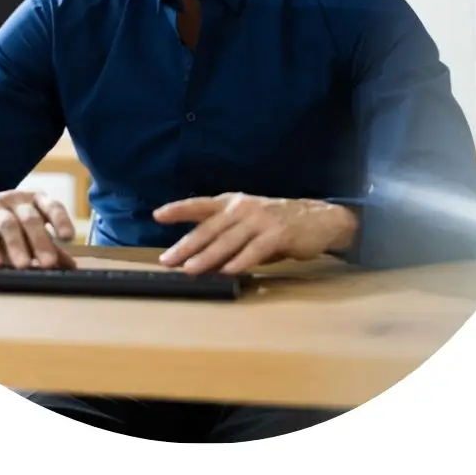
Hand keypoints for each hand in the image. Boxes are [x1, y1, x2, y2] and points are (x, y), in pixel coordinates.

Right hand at [0, 190, 76, 269]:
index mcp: (35, 200)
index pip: (52, 206)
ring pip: (8, 225)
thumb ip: (48, 244)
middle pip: (30, 218)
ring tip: (23, 266)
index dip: (61, 220)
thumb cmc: (6, 220)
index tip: (68, 237)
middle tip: (49, 263)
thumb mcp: (28, 228)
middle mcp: (16, 200)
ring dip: (16, 245)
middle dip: (40, 241)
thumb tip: (71, 266)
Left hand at [154, 194, 357, 274]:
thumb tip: (199, 258)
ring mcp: (260, 220)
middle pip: (209, 228)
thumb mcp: (247, 223)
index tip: (157, 214)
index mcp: (232, 202)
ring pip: (227, 240)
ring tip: (190, 269)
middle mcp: (243, 208)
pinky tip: (228, 272)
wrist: (317, 219)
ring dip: (207, 257)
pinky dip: (240, 262)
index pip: (200, 205)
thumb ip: (225, 237)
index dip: (178, 209)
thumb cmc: (276, 223)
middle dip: (186, 245)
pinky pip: (254, 250)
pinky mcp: (277, 234)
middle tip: (168, 259)